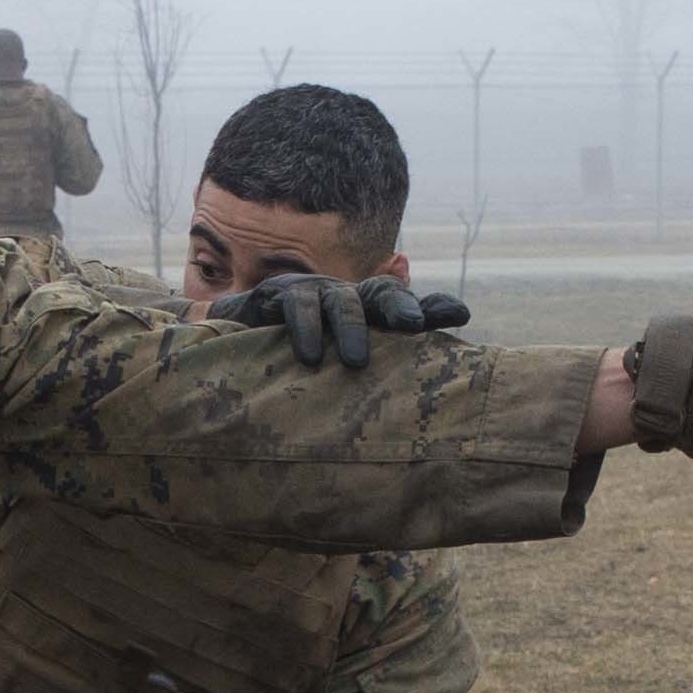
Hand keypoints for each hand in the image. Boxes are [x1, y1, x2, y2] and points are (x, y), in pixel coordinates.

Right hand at [208, 272, 473, 372]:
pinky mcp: (275, 295)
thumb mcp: (338, 367)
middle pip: (379, 293)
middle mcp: (343, 296)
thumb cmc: (295, 359)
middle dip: (399, 307)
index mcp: (365, 312)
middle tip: (413, 326)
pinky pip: (295, 306)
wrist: (232, 343)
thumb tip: (423, 400)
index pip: (404, 304)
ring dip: (350, 327)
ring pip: (340, 300)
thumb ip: (380, 371)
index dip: (433, 305)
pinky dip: (305, 329)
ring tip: (357, 362)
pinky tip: (309, 355)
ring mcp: (310, 292)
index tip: (461, 315)